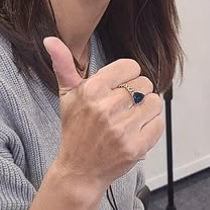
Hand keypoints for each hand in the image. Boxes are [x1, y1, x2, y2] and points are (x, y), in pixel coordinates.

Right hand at [43, 37, 163, 191]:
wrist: (79, 171)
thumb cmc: (75, 130)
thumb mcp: (66, 95)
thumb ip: (63, 64)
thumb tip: (50, 39)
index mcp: (91, 90)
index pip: (131, 67)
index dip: (127, 76)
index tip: (118, 87)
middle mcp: (106, 108)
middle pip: (144, 84)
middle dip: (136, 94)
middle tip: (123, 106)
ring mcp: (122, 129)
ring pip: (154, 102)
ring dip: (146, 109)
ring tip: (130, 118)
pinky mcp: (135, 147)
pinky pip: (158, 123)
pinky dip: (151, 126)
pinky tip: (135, 131)